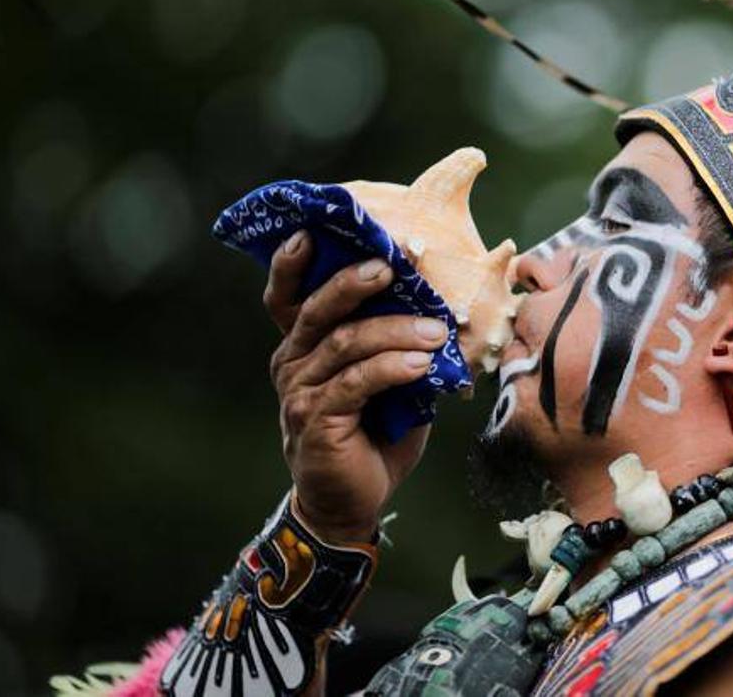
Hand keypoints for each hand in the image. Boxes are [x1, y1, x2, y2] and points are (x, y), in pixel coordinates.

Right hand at [264, 231, 448, 542]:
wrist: (353, 501)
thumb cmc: (374, 432)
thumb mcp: (389, 378)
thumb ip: (399, 342)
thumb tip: (444, 305)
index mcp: (305, 344)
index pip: (288, 297)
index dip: (291, 264)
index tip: (311, 232)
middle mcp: (294, 362)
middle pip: (318, 310)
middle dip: (353, 283)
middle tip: (390, 267)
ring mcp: (300, 392)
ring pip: (345, 344)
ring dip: (395, 331)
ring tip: (435, 331)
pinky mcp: (316, 421)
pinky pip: (355, 383)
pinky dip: (391, 369)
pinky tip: (421, 366)